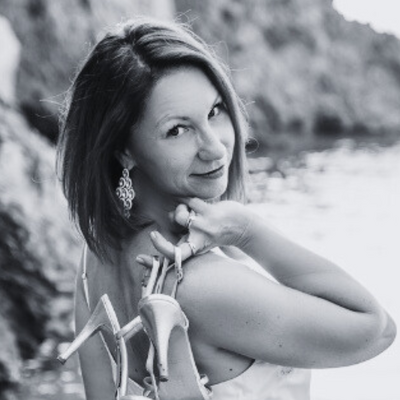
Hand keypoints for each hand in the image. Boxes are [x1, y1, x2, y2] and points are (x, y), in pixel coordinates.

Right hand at [136, 198, 252, 265]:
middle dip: (172, 217)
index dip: (161, 247)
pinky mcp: (210, 213)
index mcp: (194, 248)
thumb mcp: (199, 238)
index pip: (175, 255)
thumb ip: (182, 230)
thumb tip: (170, 215)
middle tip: (182, 216)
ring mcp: (204, 226)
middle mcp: (198, 239)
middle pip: (175, 225)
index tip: (152, 235)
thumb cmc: (216, 232)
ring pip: (181, 213)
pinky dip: (194, 202)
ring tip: (192, 210)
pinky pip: (192, 201)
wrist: (242, 227)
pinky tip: (204, 207)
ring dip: (183, 207)